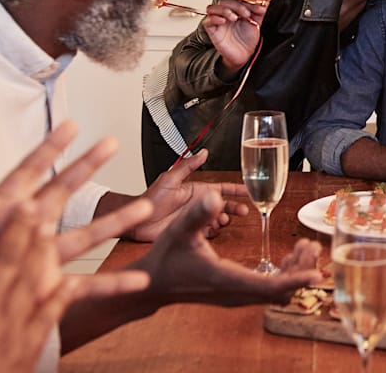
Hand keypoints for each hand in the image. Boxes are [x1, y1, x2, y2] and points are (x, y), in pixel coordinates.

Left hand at [0, 126, 152, 318]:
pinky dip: (113, 285)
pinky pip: (84, 289)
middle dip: (87, 168)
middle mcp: (22, 233)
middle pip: (62, 194)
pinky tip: (139, 281)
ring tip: (147, 207)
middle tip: (112, 142)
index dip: (48, 148)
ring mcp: (36, 262)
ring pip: (85, 236)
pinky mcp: (42, 292)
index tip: (71, 123)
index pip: (26, 172)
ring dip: (116, 222)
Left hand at [122, 147, 249, 241]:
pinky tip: (213, 229)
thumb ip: (188, 166)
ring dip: (224, 219)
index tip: (248, 190)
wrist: (137, 221)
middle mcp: (199, 204)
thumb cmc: (150, 198)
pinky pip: (208, 233)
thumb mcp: (170, 178)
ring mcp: (196, 219)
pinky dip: (214, 232)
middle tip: (243, 211)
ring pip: (218, 219)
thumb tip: (203, 151)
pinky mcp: (191, 232)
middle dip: (235, 207)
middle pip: (224, 205)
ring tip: (223, 219)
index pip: (222, 188)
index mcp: (197, 190)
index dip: (236, 189)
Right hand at [131, 192, 321, 306]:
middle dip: (301, 271)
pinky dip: (284, 277)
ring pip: (276, 294)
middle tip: (310, 246)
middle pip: (279, 292)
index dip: (295, 280)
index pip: (269, 287)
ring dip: (294, 273)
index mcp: (225, 279)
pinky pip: (268, 291)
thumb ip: (198, 213)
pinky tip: (287, 259)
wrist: (153, 285)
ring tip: (303, 248)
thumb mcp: (179, 230)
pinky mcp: (237, 295)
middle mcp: (235, 293)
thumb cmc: (167, 257)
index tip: (316, 274)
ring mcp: (237, 297)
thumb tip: (215, 196)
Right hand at [203, 0, 267, 74]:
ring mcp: (217, 21)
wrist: (245, 55)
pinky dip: (214, 19)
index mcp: (235, 9)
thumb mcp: (256, 22)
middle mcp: (225, 13)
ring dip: (224, 10)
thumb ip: (259, 11)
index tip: (258, 8)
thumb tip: (265, 1)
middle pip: (224, 1)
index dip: (246, 0)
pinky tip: (223, 21)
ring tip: (234, 18)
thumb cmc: (248, 39)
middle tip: (246, 14)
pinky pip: (207, 21)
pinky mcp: (212, 31)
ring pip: (212, 8)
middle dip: (237, 5)